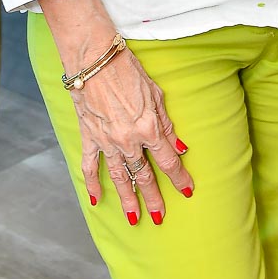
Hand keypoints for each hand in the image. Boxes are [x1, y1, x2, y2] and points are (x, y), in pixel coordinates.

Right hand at [71, 47, 193, 224]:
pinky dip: (92, 184)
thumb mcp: (156, 94)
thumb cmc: (128, 69)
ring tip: (134, 219)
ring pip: (119, 178)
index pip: (168, 161)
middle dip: (154, 197)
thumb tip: (180, 147)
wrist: (94, 59)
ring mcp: (107, 141)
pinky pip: (90, 167)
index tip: (187, 191)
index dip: (179, 178)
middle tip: (161, 216)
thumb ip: (166, 124)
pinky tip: (96, 199)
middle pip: (144, 175)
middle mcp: (128, 140)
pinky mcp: (89, 137)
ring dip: (127, 199)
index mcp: (148, 128)